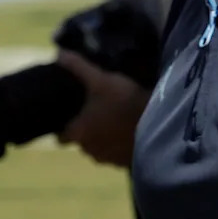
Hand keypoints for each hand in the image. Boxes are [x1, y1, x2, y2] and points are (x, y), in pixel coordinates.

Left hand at [56, 49, 151, 167]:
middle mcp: (90, 151)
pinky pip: (117, 154)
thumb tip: (58, 54)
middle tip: (95, 112)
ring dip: (104, 138)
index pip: (60, 136)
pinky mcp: (126, 163)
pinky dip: (120, 145)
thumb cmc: (123, 102)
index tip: (69, 115)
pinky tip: (129, 130)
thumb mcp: (100, 79)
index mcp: (78, 133)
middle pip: (82, 142)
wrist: (159, 126)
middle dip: (86, 130)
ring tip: (114, 120)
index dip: (63, 126)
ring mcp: (109, 160)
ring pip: (100, 148)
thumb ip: (78, 67)